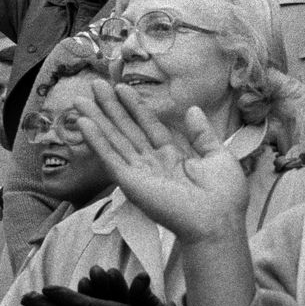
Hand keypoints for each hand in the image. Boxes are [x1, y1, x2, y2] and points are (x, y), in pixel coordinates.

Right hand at [74, 78, 251, 245]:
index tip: (121, 87)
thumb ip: (201, 133)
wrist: (218, 220)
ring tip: (80, 99)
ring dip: (97, 119)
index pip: (148, 126)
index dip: (135, 107)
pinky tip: (84, 123)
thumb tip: (193, 109)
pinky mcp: (130, 182)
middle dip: (110, 108)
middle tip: (94, 85)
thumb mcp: (217, 155)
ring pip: (114, 140)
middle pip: (126, 130)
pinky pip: (110, 158)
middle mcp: (152, 163)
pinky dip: (96, 141)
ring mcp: (139, 172)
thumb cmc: (223, 194)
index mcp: (172, 157)